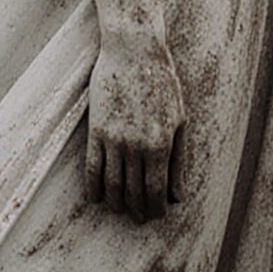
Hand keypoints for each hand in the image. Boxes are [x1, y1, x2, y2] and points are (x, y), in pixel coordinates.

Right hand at [85, 34, 185, 220]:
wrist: (133, 52)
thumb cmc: (162, 84)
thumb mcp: (180, 122)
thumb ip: (179, 160)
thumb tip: (178, 196)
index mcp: (160, 145)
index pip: (157, 191)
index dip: (156, 209)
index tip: (155, 216)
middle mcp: (136, 147)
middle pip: (133, 192)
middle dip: (137, 210)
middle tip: (139, 219)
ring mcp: (113, 139)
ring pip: (112, 184)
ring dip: (116, 203)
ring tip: (119, 210)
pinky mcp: (95, 129)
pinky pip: (92, 166)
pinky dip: (93, 186)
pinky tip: (95, 197)